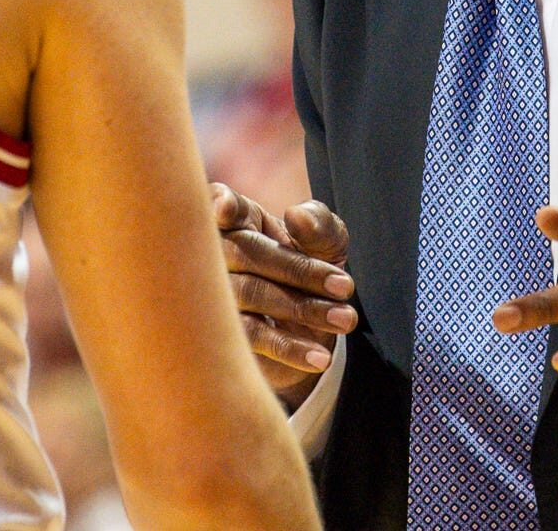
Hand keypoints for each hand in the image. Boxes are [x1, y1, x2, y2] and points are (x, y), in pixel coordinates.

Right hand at [210, 183, 356, 408]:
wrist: (307, 334)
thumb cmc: (310, 272)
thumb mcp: (326, 245)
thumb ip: (319, 224)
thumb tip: (296, 215)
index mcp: (239, 221)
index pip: (220, 201)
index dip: (221, 204)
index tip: (226, 211)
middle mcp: (214, 254)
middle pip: (247, 252)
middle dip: (300, 270)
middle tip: (346, 287)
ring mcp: (211, 296)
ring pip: (249, 294)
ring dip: (301, 308)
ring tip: (345, 320)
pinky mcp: (219, 336)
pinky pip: (249, 338)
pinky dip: (289, 348)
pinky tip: (321, 356)